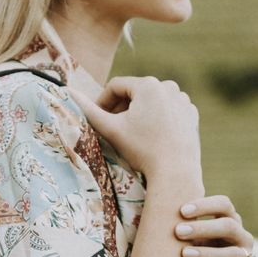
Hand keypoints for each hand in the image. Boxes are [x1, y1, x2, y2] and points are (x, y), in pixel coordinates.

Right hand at [69, 77, 201, 184]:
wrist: (175, 172)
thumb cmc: (142, 150)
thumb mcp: (111, 129)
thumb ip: (88, 110)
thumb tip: (66, 91)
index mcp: (148, 85)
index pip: (116, 86)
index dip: (103, 102)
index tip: (98, 119)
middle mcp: (168, 86)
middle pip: (135, 92)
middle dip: (122, 108)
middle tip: (114, 128)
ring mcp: (183, 100)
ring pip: (152, 102)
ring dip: (140, 113)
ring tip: (133, 134)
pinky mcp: (191, 114)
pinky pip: (169, 111)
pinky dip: (158, 119)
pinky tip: (153, 137)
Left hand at [175, 195, 256, 256]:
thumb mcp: (198, 243)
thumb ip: (187, 231)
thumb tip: (157, 218)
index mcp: (231, 222)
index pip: (224, 204)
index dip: (205, 205)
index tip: (181, 211)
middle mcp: (244, 238)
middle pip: (229, 226)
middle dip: (203, 228)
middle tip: (178, 231)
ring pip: (233, 254)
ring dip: (207, 253)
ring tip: (184, 254)